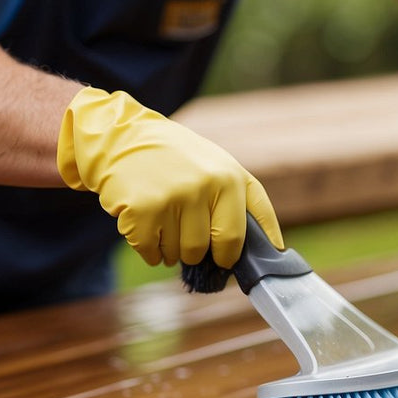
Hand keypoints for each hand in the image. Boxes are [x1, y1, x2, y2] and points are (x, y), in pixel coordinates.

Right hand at [57, 87, 282, 267]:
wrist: (123, 138)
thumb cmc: (180, 160)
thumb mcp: (222, 168)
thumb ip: (248, 205)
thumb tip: (274, 251)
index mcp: (229, 178)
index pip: (236, 238)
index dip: (228, 256)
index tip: (223, 260)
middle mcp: (203, 186)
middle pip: (203, 251)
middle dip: (194, 250)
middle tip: (182, 225)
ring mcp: (172, 198)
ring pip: (177, 255)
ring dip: (169, 248)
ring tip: (162, 216)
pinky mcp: (143, 211)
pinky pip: (151, 254)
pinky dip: (147, 248)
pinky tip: (145, 221)